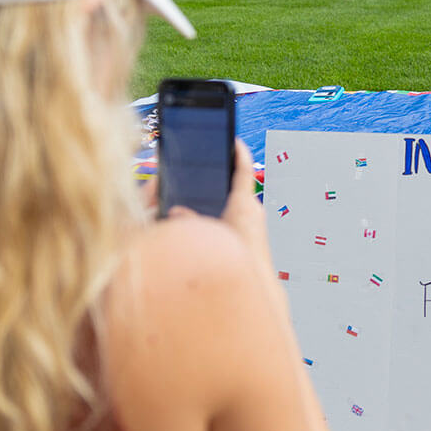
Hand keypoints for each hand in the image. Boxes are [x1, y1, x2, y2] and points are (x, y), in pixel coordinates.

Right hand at [167, 140, 267, 266]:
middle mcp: (252, 211)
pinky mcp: (250, 238)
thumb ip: (188, 221)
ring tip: (197, 194)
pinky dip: (220, 215)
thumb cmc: (235, 263)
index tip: (233, 139)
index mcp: (245, 204)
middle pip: (235, 185)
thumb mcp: (207, 237)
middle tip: (205, 165)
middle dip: (220, 176)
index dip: (237, 151)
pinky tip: (203, 220)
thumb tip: (174, 211)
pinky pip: (233, 218)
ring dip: (218, 198)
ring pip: (233, 203)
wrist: (255, 291)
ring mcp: (253, 225)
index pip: (243, 169)